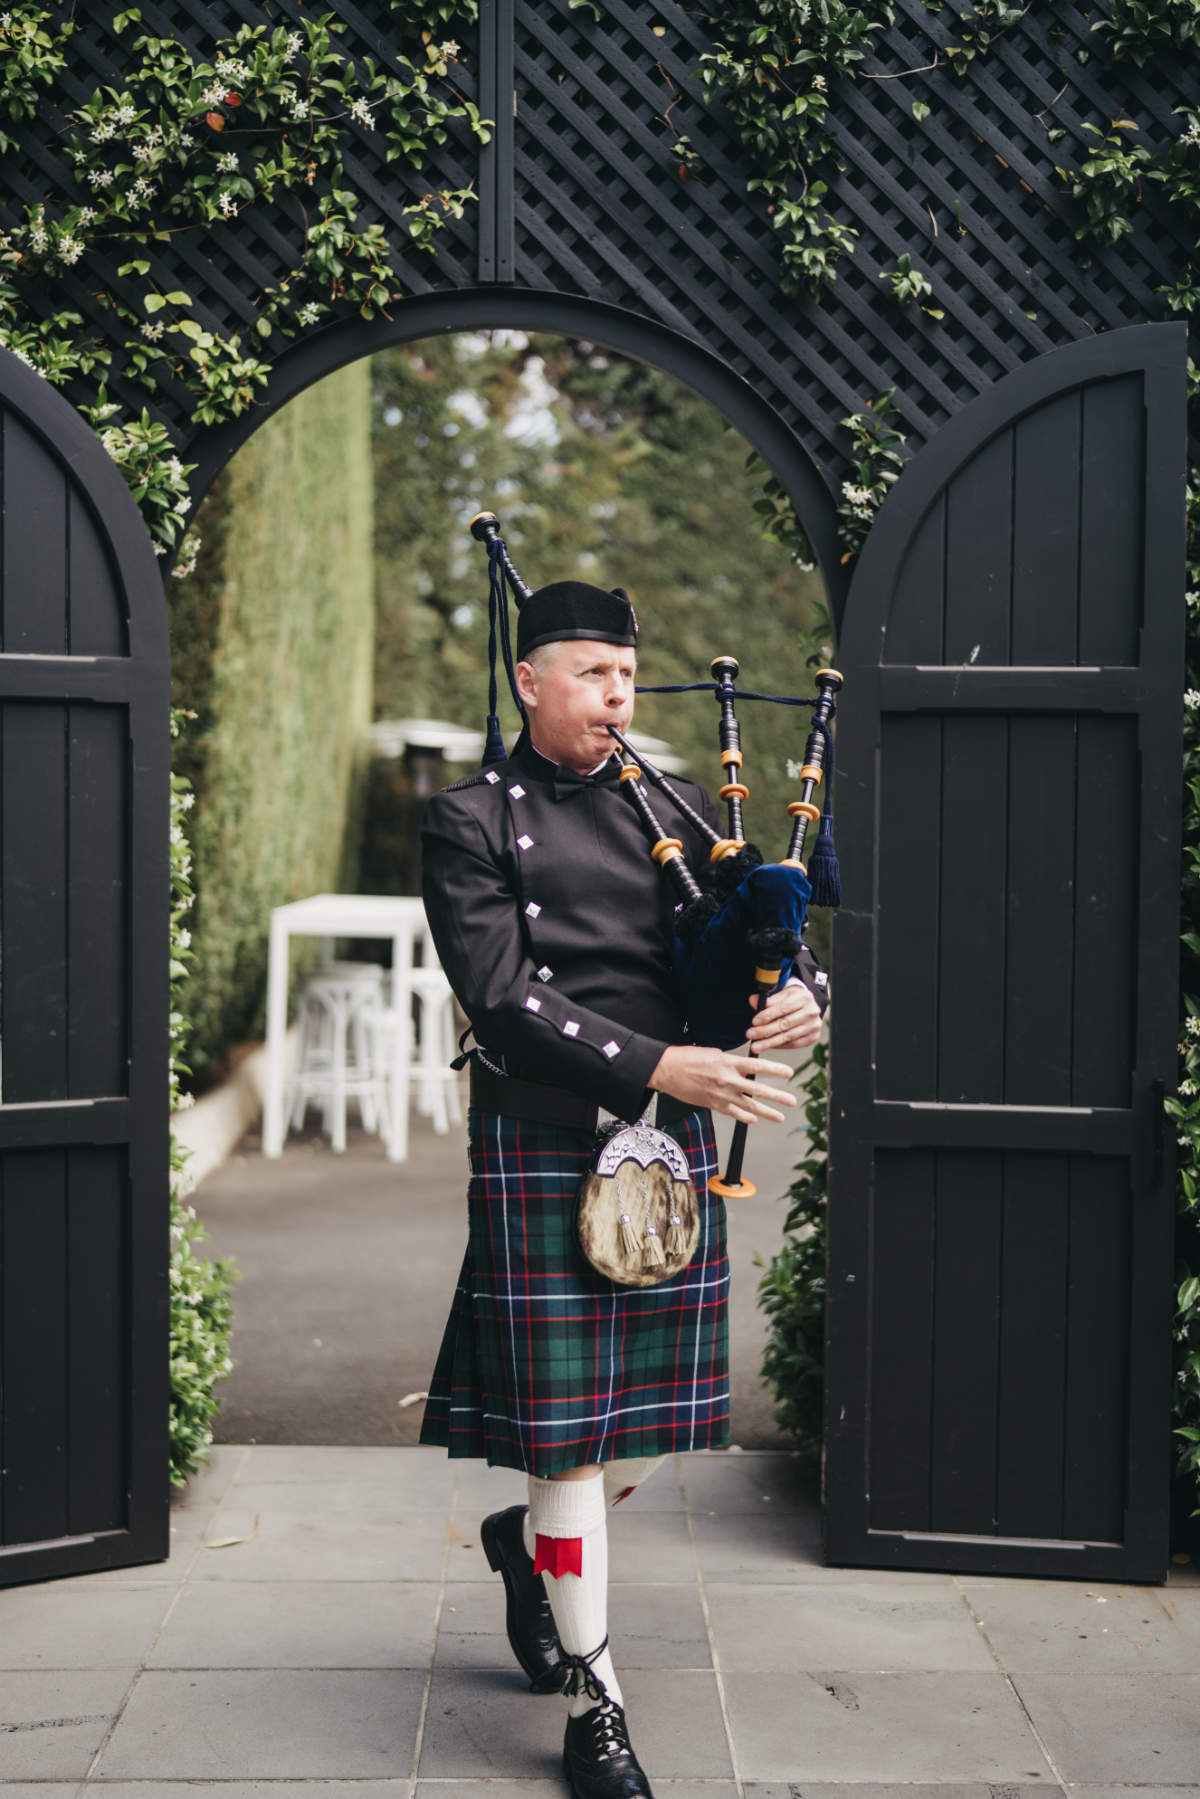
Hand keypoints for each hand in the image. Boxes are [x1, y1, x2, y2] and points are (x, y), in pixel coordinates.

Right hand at [648, 1044, 797, 1124]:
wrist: (666, 1070)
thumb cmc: (686, 1058)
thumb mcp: (713, 1052)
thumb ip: (730, 1061)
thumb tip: (742, 1067)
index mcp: (728, 1063)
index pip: (757, 1066)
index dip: (775, 1070)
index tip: (788, 1073)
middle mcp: (727, 1080)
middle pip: (758, 1090)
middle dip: (778, 1096)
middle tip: (791, 1101)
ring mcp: (721, 1095)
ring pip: (749, 1106)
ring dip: (767, 1112)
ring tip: (779, 1116)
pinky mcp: (713, 1105)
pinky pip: (734, 1113)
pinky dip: (745, 1117)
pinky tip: (754, 1119)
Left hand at [746, 982, 821, 1053]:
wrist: (808, 1006)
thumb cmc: (792, 1000)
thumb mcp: (781, 995)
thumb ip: (767, 999)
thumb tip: (753, 1001)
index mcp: (803, 997)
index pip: (783, 1008)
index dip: (767, 1015)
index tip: (754, 1021)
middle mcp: (811, 1011)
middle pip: (785, 1023)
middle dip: (765, 1030)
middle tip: (751, 1034)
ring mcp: (814, 1025)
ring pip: (788, 1036)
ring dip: (770, 1042)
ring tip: (756, 1045)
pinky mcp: (813, 1037)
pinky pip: (794, 1044)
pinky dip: (780, 1046)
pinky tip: (769, 1046)